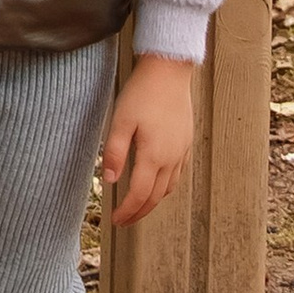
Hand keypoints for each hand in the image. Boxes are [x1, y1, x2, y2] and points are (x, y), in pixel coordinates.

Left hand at [101, 51, 196, 227]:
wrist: (169, 71)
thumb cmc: (142, 93)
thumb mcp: (120, 121)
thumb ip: (114, 152)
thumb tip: (108, 180)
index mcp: (154, 155)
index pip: (140, 194)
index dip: (127, 211)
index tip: (115, 220)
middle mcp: (171, 158)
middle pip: (156, 197)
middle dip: (139, 212)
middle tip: (124, 221)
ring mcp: (181, 151)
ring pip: (169, 188)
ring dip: (153, 201)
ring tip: (137, 206)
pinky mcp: (185, 143)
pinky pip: (177, 174)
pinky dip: (164, 186)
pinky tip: (155, 183)